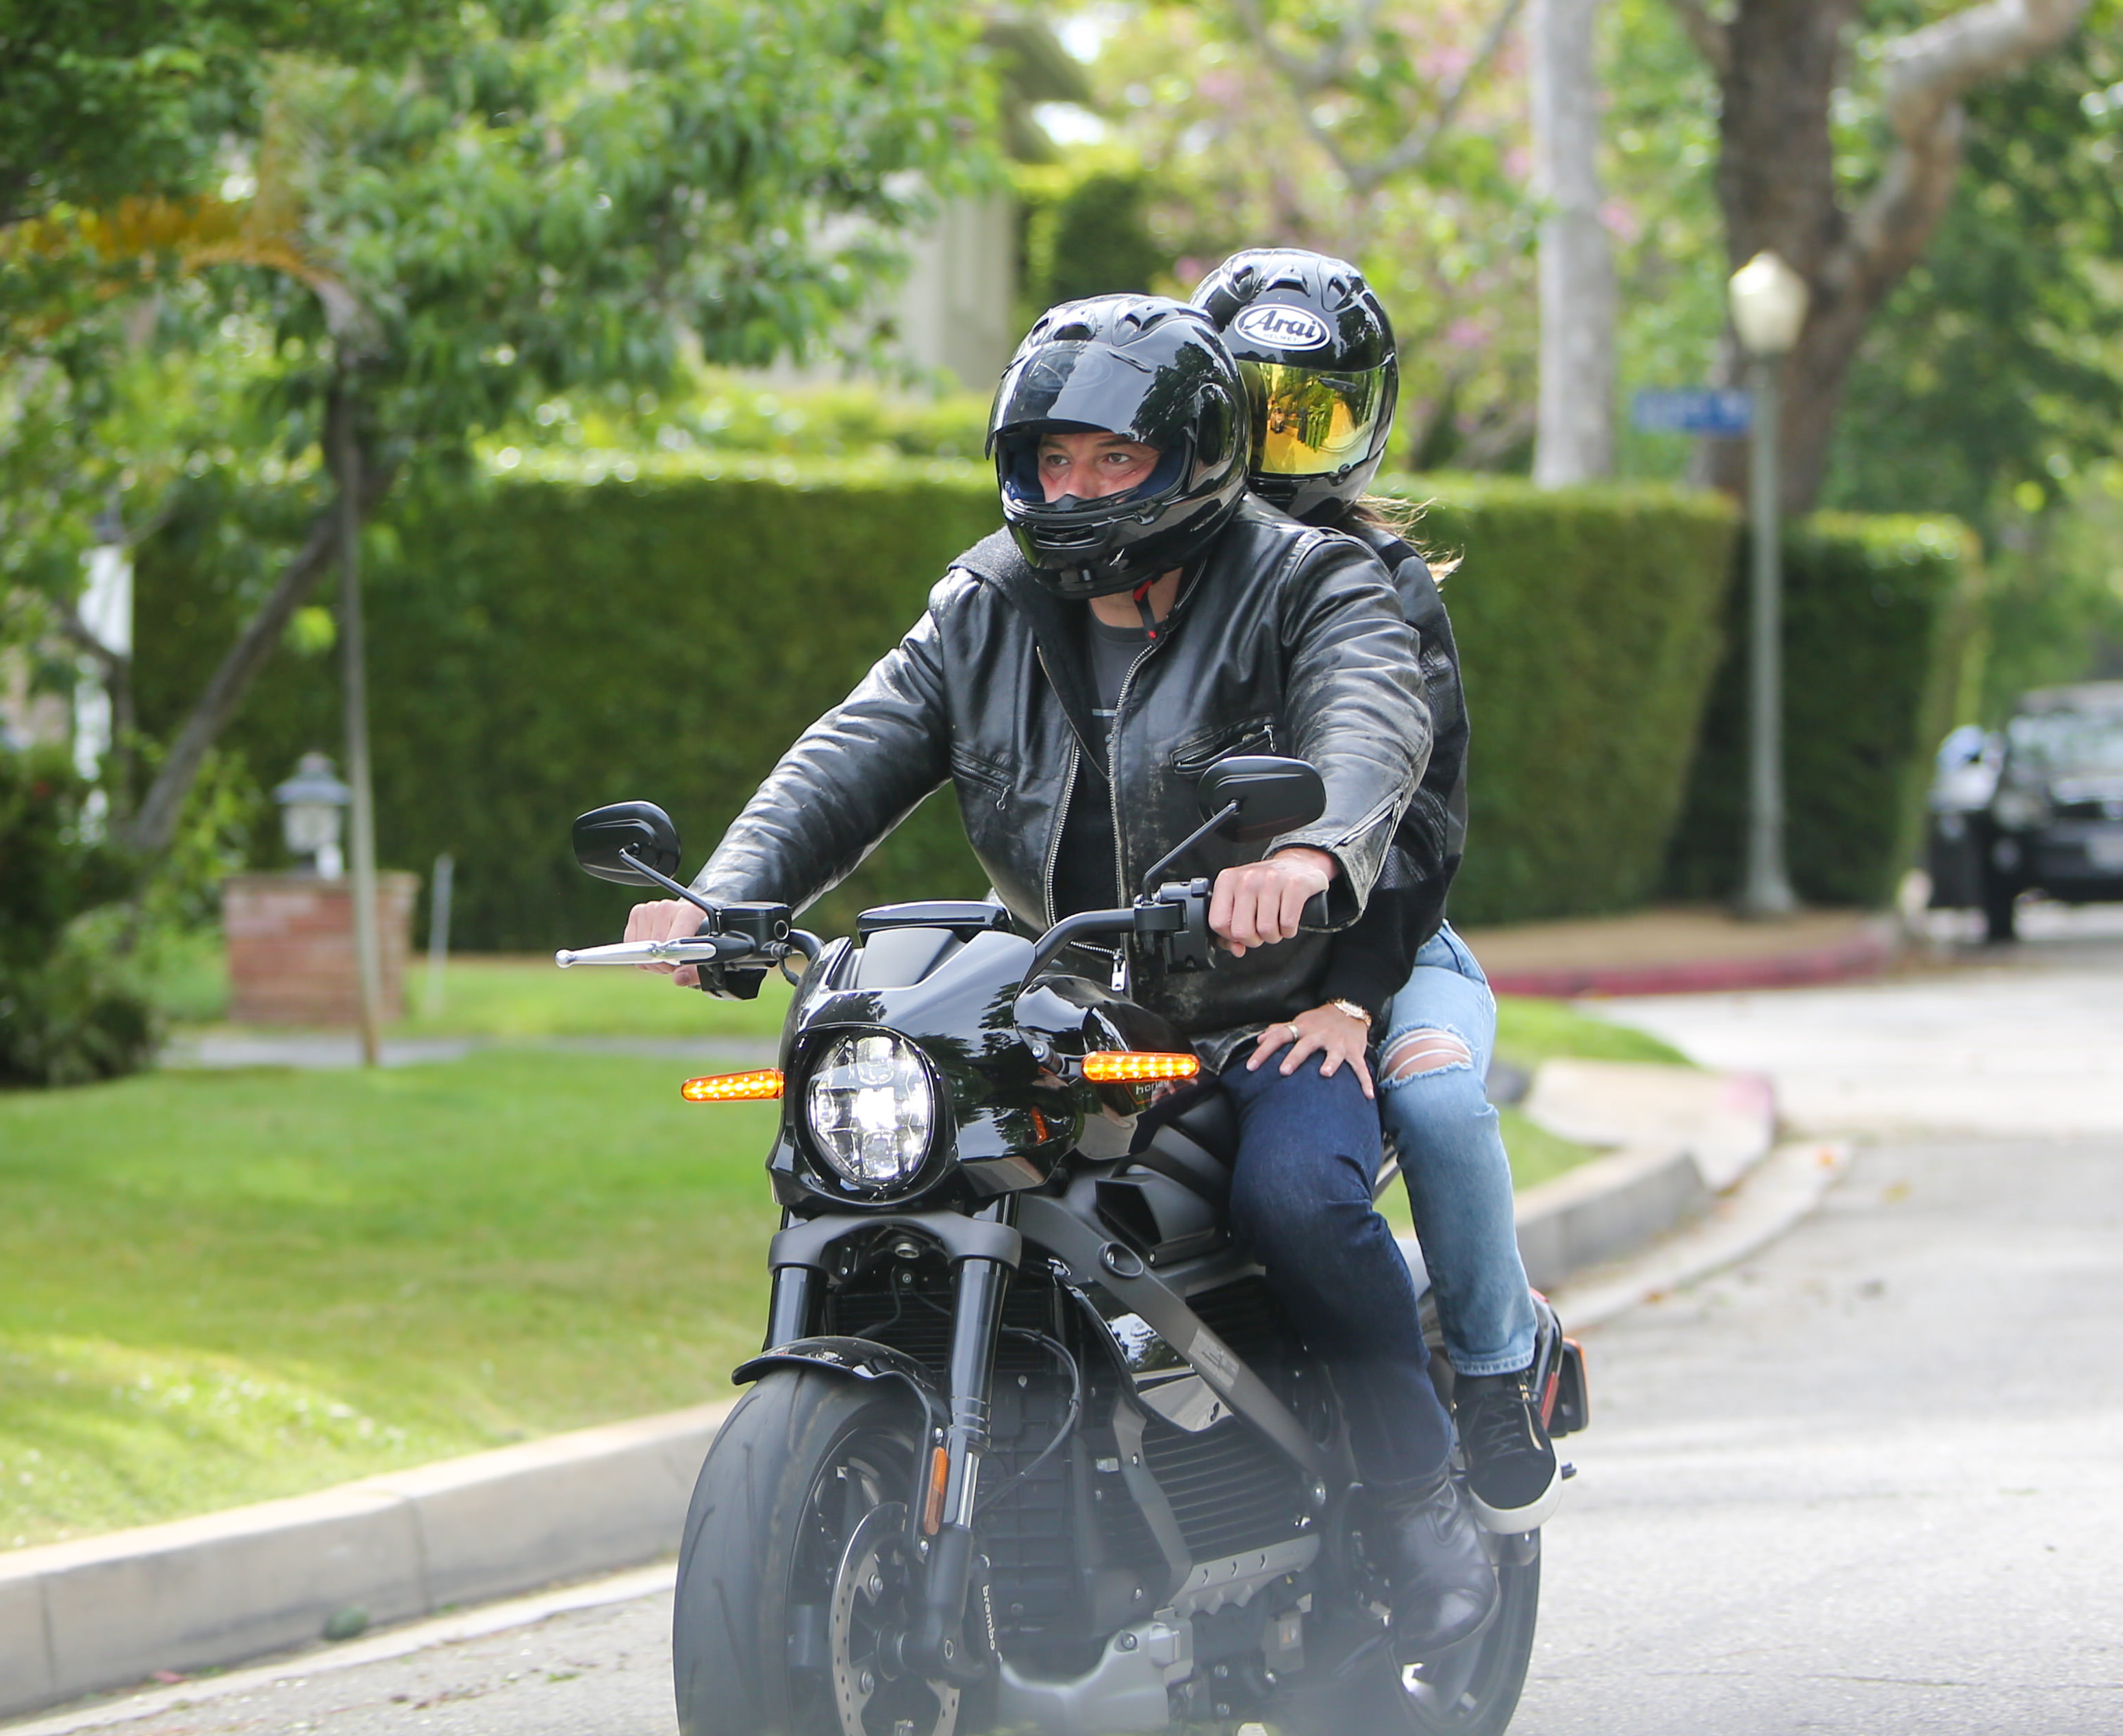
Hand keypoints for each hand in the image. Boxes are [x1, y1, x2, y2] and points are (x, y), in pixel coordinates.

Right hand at [625, 897, 707, 988]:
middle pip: (655, 947)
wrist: (691, 918)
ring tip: (665, 954)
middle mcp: (668, 908)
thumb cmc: (699, 937)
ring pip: (641, 948)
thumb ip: (695, 971)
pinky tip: (653, 948)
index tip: (675, 965)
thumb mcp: (705, 956)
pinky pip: (630, 944)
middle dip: (663, 962)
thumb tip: (679, 978)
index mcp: (690, 913)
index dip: (671, 959)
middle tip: (673, 962)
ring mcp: (651, 908)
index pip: (672, 941)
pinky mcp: (638, 912)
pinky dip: (640, 952)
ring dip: (651, 959)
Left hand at [1209, 847, 1335, 956]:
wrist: (1298, 864)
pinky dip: (1289, 931)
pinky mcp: (1295, 885)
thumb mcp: (1242, 899)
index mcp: (1227, 880)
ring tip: (1275, 924)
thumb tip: (1236, 949)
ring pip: (1266, 930)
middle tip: (1260, 931)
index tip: (1242, 932)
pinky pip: (1287, 924)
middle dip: (1254, 940)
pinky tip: (1287, 920)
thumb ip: (1231, 927)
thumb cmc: (1266, 885)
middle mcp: (1247, 878)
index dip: (1230, 937)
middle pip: (1242, 931)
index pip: (1218, 923)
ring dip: (1273, 936)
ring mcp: (1271, 880)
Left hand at [1246, 1002, 1374, 1097]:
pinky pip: (1360, 1067)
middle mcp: (1319, 1035)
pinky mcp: (1354, 1051)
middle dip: (1294, 1057)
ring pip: (1334, 1053)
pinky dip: (1365, 1081)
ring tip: (1325, 1073)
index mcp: (1303, 1028)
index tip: (1250, 1066)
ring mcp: (1338, 1043)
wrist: (1349, 1009)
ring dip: (1331, 1062)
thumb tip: (1259, 1038)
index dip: (1264, 1051)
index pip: (1279, 1037)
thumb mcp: (1300, 1022)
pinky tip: (1367, 1096)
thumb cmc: (1319, 1020)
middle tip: (1283, 1070)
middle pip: (1305, 1045)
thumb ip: (1279, 1030)